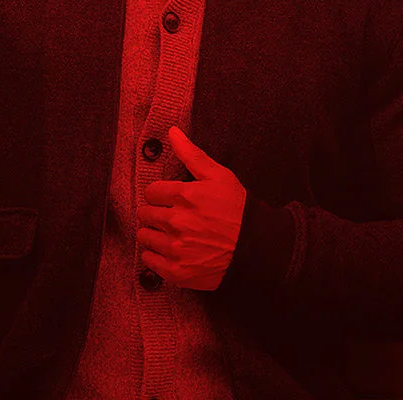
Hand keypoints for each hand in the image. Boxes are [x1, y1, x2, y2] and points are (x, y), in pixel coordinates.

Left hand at [135, 126, 245, 290]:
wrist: (258, 248)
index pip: (151, 192)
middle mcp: (177, 222)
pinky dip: (156, 256)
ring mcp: (176, 248)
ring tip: (172, 234)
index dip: (160, 194)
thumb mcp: (219, 176)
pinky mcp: (177, 271)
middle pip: (145, 213)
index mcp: (185, 196)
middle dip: (156, 213)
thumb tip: (172, 132)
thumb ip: (191, 154)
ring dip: (154, 234)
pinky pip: (148, 260)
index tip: (170, 199)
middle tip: (172, 217)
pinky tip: (171, 250)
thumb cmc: (239, 210)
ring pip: (144, 236)